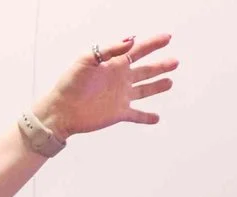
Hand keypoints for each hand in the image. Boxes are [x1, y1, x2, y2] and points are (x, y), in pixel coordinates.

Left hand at [34, 33, 176, 138]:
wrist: (61, 110)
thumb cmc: (70, 83)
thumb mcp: (87, 60)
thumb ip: (109, 49)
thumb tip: (130, 39)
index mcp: (114, 64)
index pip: (138, 51)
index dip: (153, 43)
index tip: (167, 38)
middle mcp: (120, 79)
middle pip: (146, 70)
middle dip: (160, 65)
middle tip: (175, 61)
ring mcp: (121, 96)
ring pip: (144, 90)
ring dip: (157, 86)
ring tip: (170, 82)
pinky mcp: (118, 113)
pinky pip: (136, 115)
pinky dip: (146, 117)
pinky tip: (156, 118)